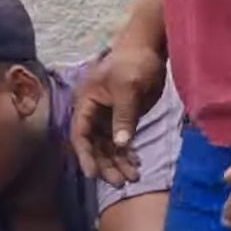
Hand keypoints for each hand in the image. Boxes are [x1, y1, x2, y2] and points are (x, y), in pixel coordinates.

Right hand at [69, 44, 167, 187]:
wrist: (150, 48)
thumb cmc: (134, 62)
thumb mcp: (129, 88)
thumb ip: (124, 116)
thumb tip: (119, 144)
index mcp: (85, 104)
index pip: (81, 135)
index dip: (85, 155)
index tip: (92, 174)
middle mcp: (93, 114)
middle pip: (95, 146)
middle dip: (106, 165)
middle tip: (121, 182)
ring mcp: (108, 117)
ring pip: (109, 147)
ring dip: (119, 163)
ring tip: (134, 177)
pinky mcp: (123, 119)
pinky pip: (122, 141)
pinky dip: (128, 153)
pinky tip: (137, 164)